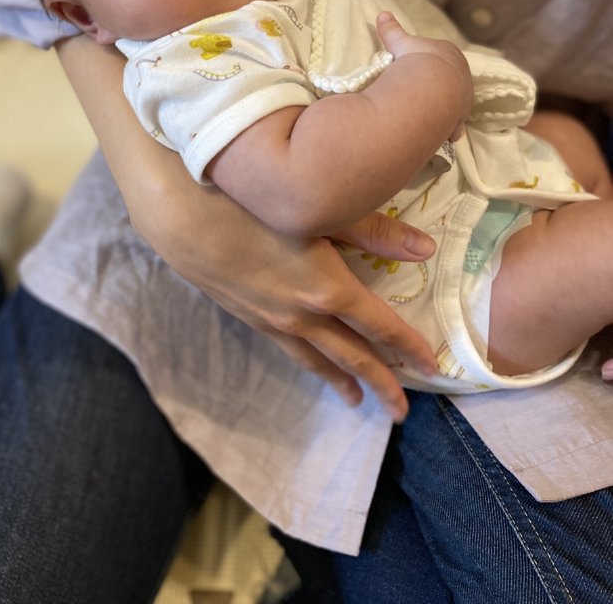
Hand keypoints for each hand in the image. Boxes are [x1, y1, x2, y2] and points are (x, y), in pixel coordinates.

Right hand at [144, 186, 437, 421]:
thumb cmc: (253, 204)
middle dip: (381, 383)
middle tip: (401, 411)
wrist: (183, 216)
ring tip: (356, 400)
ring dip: (342, 380)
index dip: (408, 348)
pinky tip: (310, 364)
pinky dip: (309, 365)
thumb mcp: (321, 212)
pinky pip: (289, 350)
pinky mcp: (249, 315)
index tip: (433, 369)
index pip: (380, 327)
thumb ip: (375, 232)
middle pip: (352, 356)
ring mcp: (273, 320)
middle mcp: (304, 315)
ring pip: (317, 360)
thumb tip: (428, 250)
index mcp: (328, 288)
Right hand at [377, 11, 471, 140]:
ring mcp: (462, 99)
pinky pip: (454, 125)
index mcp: (451, 54)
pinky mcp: (458, 120)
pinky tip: (442, 133)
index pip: (443, 56)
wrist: (428, 90)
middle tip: (422, 90)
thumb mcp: (401, 43)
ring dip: (446, 106)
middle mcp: (462, 76)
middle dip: (440, 84)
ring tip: (430, 111)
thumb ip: (393, 30)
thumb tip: (382, 14)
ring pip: (456, 102)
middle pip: (452, 79)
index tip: (418, 68)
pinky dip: (449, 129)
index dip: (430, 62)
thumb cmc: (417, 61)